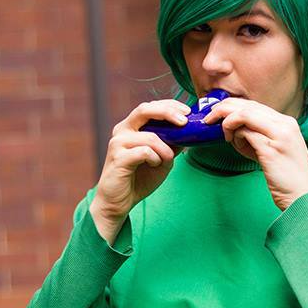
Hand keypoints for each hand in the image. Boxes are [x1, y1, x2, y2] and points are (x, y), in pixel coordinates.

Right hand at [91, 99, 189, 222]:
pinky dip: (155, 159)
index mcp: (131, 127)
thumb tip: (189, 131)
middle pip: (145, 110)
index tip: (188, 112)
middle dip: (168, 112)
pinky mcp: (118, 157)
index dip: (170, 106)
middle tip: (185, 122)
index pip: (150, 107)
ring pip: (150, 136)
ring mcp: (118, 143)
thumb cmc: (139, 179)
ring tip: (165, 161)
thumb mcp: (161, 159)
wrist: (118, 202)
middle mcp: (122, 130)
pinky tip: (154, 165)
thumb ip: (171, 144)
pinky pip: (145, 152)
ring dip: (165, 150)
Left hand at [204, 98, 307, 210]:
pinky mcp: (271, 149)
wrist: (304, 197)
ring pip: (244, 114)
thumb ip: (258, 137)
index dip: (232, 106)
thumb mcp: (274, 151)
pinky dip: (234, 136)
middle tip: (209, 118)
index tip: (218, 114)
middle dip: (223, 109)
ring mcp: (280, 135)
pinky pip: (245, 132)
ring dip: (227, 122)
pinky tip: (233, 144)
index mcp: (287, 123)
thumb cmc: (287, 178)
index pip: (254, 105)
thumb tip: (235, 130)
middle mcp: (285, 124)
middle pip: (247, 105)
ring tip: (224, 136)